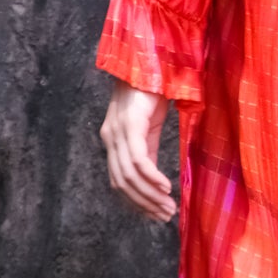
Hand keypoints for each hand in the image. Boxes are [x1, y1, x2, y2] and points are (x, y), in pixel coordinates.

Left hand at [101, 84, 175, 220]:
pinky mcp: (130, 125)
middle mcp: (110, 138)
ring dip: (149, 195)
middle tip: (165, 215)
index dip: (136, 201)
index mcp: (113, 140)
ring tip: (168, 206)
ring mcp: (118, 132)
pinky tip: (165, 187)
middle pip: (122, 183)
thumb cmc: (151, 91)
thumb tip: (153, 179)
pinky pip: (138, 160)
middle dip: (144, 204)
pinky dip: (151, 177)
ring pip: (129, 175)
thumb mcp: (150, 127)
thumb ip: (147, 151)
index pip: (119, 180)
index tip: (155, 214)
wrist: (149, 61)